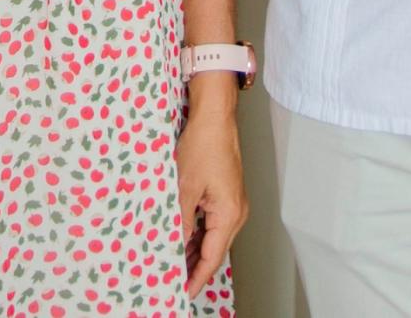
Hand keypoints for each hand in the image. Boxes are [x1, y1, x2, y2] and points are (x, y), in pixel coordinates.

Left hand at [176, 106, 247, 294]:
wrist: (214, 118)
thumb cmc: (204, 145)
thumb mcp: (185, 187)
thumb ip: (181, 221)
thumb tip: (175, 246)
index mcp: (229, 215)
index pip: (212, 258)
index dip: (197, 277)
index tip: (183, 292)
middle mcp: (236, 213)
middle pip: (215, 251)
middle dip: (195, 268)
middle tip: (174, 281)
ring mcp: (233, 205)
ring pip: (214, 238)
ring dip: (196, 251)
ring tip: (175, 265)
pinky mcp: (227, 196)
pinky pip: (213, 224)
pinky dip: (199, 235)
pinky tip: (184, 240)